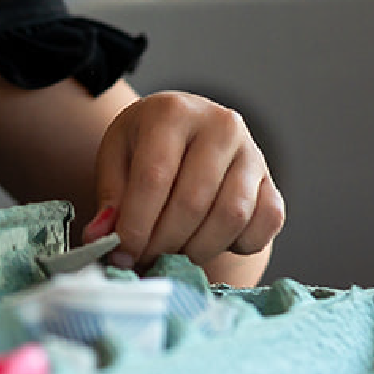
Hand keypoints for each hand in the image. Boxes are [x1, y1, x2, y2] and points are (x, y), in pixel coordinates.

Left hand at [91, 91, 283, 268]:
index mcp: (174, 112)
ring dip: (197, 249)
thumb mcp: (117, 157)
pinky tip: (210, 241)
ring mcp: (253, 153)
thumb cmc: (148, 145)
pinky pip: (266, 222)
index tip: (121, 254)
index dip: (136, 224)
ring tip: (172, 254)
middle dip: (163, 243)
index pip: (154, 177)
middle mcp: (221, 126)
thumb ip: (110, 199)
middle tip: (144, 260)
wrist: (189, 132)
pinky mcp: (272, 181)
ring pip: (231, 217)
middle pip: (193, 202)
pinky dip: (240, 245)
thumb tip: (101, 239)